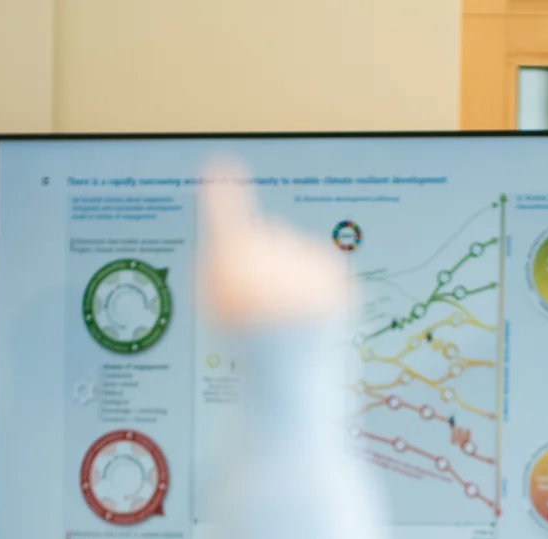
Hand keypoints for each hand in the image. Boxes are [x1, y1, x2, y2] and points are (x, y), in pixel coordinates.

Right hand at [198, 161, 350, 328]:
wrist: (293, 364)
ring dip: (291, 277)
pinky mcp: (333, 269)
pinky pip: (320, 269)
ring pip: (296, 254)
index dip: (221, 187)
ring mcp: (305, 253)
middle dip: (264, 259)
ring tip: (284, 315)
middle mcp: (270, 244)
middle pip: (266, 236)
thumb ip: (216, 264)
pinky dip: (314, 288)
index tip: (219, 166)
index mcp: (233, 250)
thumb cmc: (248, 337)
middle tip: (259, 299)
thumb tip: (226, 246)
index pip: (224, 206)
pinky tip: (304, 314)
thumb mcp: (214, 302)